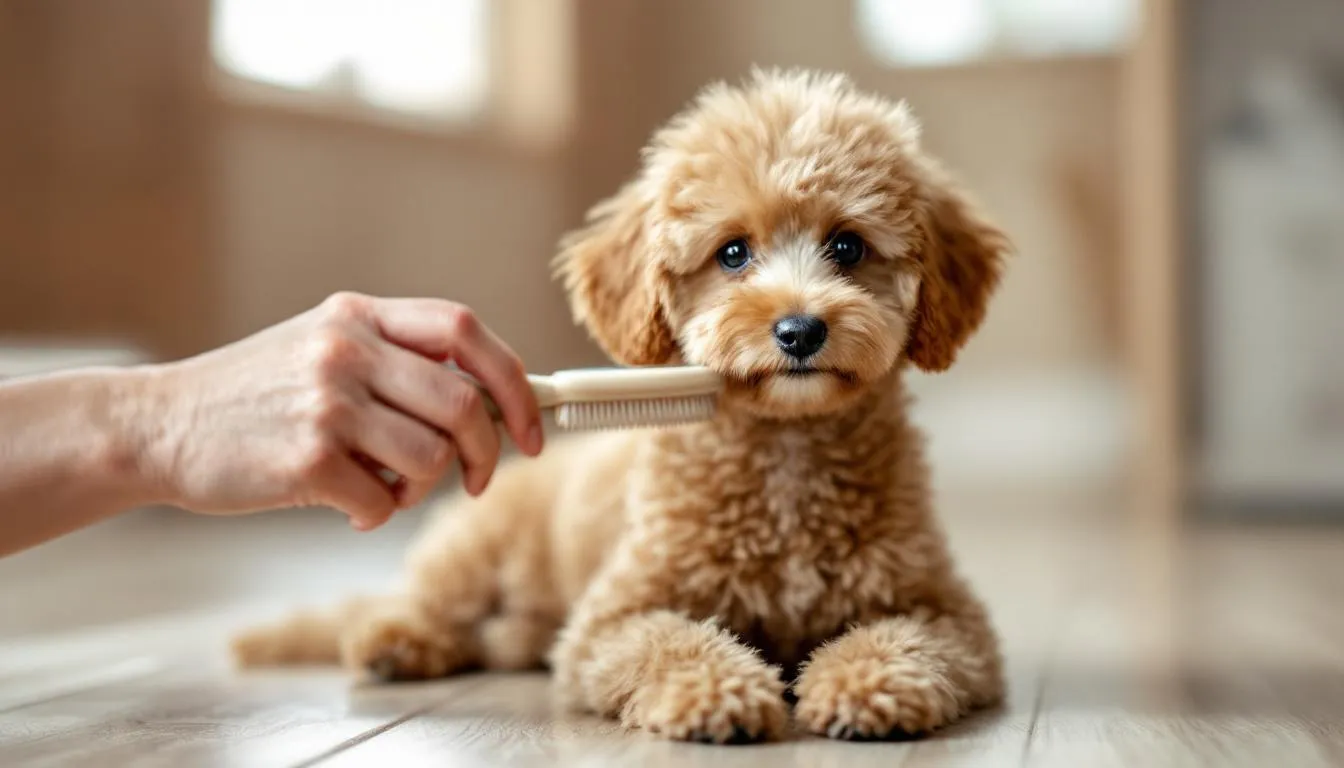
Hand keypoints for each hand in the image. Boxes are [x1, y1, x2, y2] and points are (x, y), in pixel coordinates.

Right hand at [140, 292, 541, 529]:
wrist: (160, 425)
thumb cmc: (257, 395)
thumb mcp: (325, 348)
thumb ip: (398, 362)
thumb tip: (492, 406)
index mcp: (360, 315)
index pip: (466, 332)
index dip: (513, 382)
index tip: (532, 428)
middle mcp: (347, 349)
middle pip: (463, 404)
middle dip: (485, 451)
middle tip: (474, 478)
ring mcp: (327, 402)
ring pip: (431, 458)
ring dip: (421, 489)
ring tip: (385, 487)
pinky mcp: (307, 458)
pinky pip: (384, 501)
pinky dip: (377, 515)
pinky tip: (346, 505)